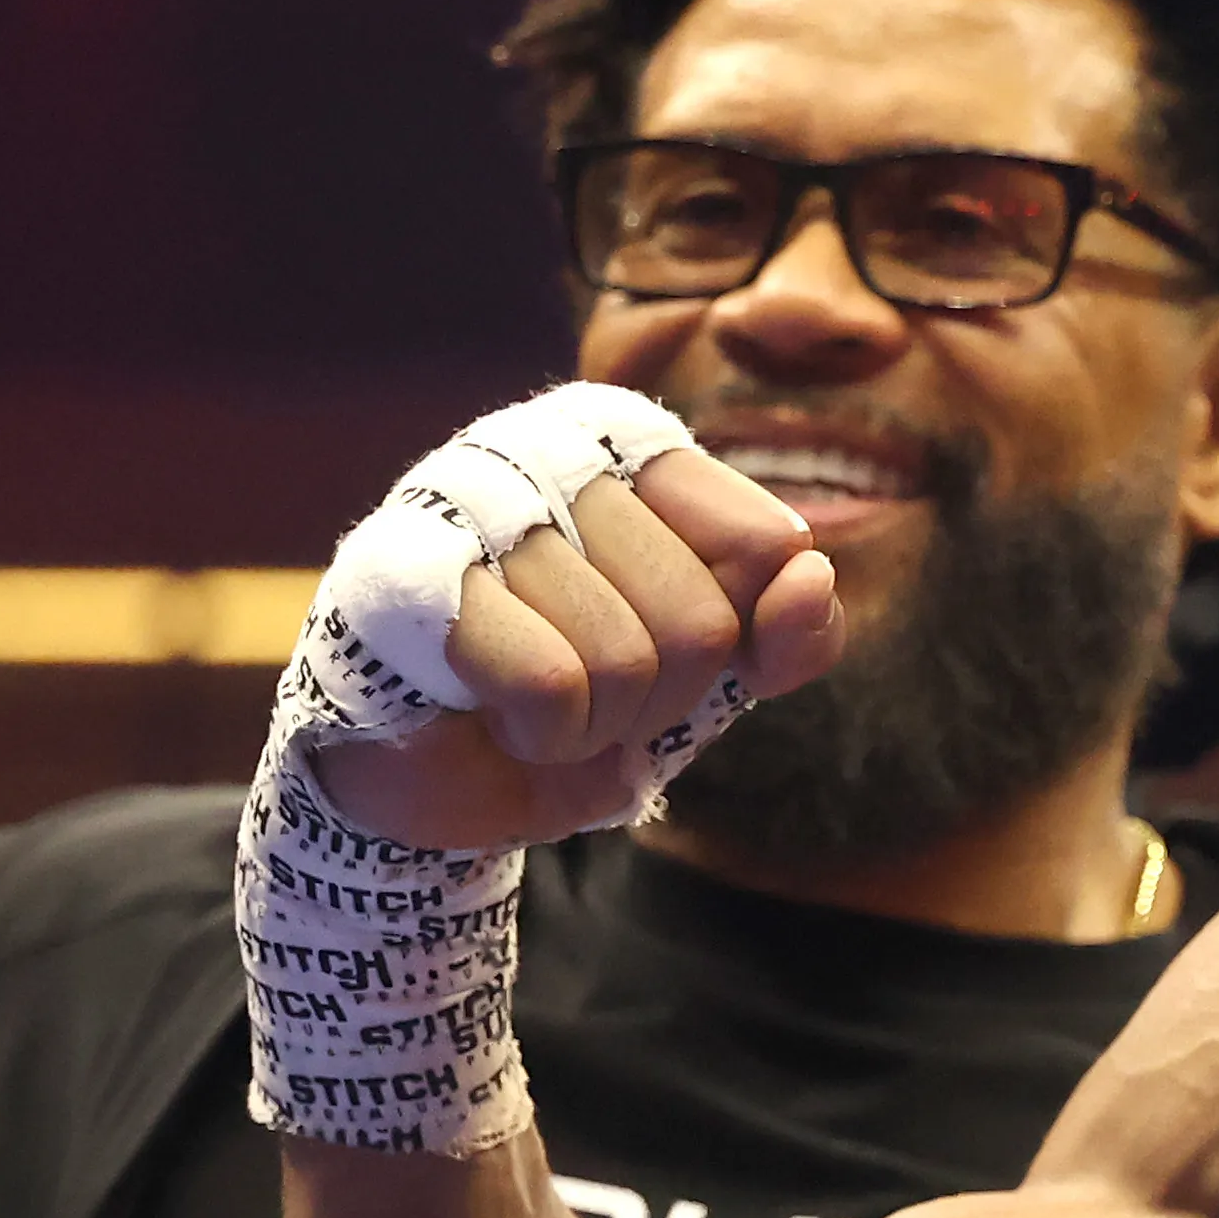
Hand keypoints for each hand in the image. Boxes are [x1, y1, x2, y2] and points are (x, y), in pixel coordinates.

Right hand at [308, 447, 840, 850]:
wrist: (436, 775)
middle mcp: (547, 443)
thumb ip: (794, 631)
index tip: (667, 647)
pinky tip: (493, 714)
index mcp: (628, 441)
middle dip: (658, 695)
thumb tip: (810, 571)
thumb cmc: (579, 696)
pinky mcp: (408, 578)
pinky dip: (543, 735)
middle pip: (701, 617)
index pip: (765, 545)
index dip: (735, 638)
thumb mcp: (716, 673)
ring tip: (536, 702)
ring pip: (625, 657)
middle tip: (590, 691)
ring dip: (596, 723)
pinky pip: (553, 684)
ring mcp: (468, 501)